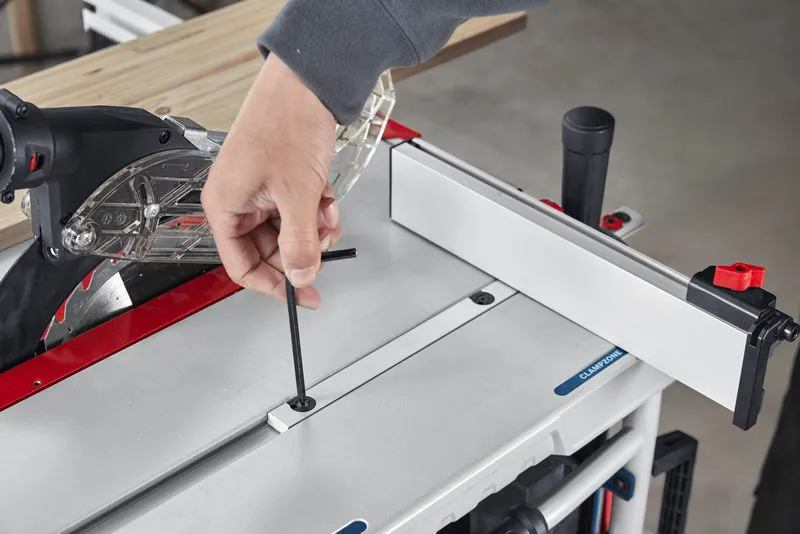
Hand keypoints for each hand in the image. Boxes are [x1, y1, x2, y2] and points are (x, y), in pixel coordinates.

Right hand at [201, 54, 340, 308]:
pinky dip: (317, 210)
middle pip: (268, 251)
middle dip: (301, 251)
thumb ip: (299, 244)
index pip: (241, 266)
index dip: (273, 285)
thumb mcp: (296, 196)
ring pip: (289, 232)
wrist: (307, 84)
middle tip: (324, 252)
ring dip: (314, 229)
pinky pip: (299, 211)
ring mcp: (260, 191)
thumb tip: (301, 277)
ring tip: (326, 212)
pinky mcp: (280, 180)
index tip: (302, 295)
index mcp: (225, 207)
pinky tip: (326, 197)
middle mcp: (238, 201)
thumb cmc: (286, 125)